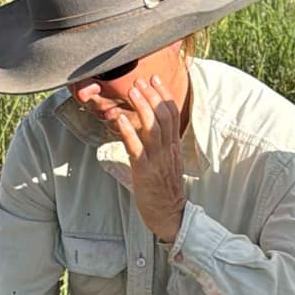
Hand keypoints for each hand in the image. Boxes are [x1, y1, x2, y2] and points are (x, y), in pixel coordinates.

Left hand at [99, 72, 185, 242]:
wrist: (170, 215)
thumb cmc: (164, 191)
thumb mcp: (167, 163)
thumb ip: (161, 146)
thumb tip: (147, 129)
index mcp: (173, 147)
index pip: (173, 114)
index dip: (164, 94)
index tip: (155, 79)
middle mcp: (167, 150)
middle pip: (163, 116)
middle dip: (152, 95)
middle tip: (141, 79)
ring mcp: (157, 160)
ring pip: (153, 128)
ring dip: (142, 107)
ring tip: (133, 90)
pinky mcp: (145, 171)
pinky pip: (137, 148)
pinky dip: (129, 132)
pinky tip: (121, 120)